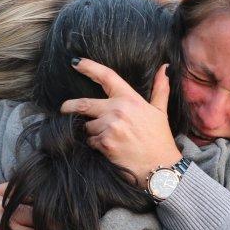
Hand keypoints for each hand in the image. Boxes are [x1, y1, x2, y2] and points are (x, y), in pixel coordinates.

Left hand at [60, 58, 182, 181]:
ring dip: (90, 131)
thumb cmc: (160, 139)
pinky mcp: (105, 144)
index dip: (89, 67)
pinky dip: (95, 144)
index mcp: (130, 99)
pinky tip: (108, 148)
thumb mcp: (160, 112)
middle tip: (64, 108)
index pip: (107, 77)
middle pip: (83, 104)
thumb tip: (165, 67)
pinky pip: (90, 141)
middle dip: (69, 107)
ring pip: (87, 126)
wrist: (160, 167)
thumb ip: (160, 88)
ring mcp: (110, 127)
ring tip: (106, 137)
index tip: (76, 63)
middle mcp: (118, 110)